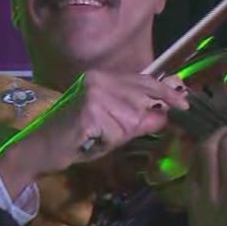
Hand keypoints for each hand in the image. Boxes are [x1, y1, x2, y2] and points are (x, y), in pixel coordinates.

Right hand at [0, 71, 187, 196]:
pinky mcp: (89, 112)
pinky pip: (117, 131)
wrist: (42, 148)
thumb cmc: (80, 136)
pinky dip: (109, 140)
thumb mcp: (116, 124)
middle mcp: (99, 79)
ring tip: (98, 134)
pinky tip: (92, 138)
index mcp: (105, 77)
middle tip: (116, 131)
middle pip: (142, 100)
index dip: (166, 93)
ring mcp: (93, 94)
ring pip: (132, 119)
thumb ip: (141, 118)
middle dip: (136, 120)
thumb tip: (168, 114)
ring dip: (119, 133)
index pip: (145, 80)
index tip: (184, 103)